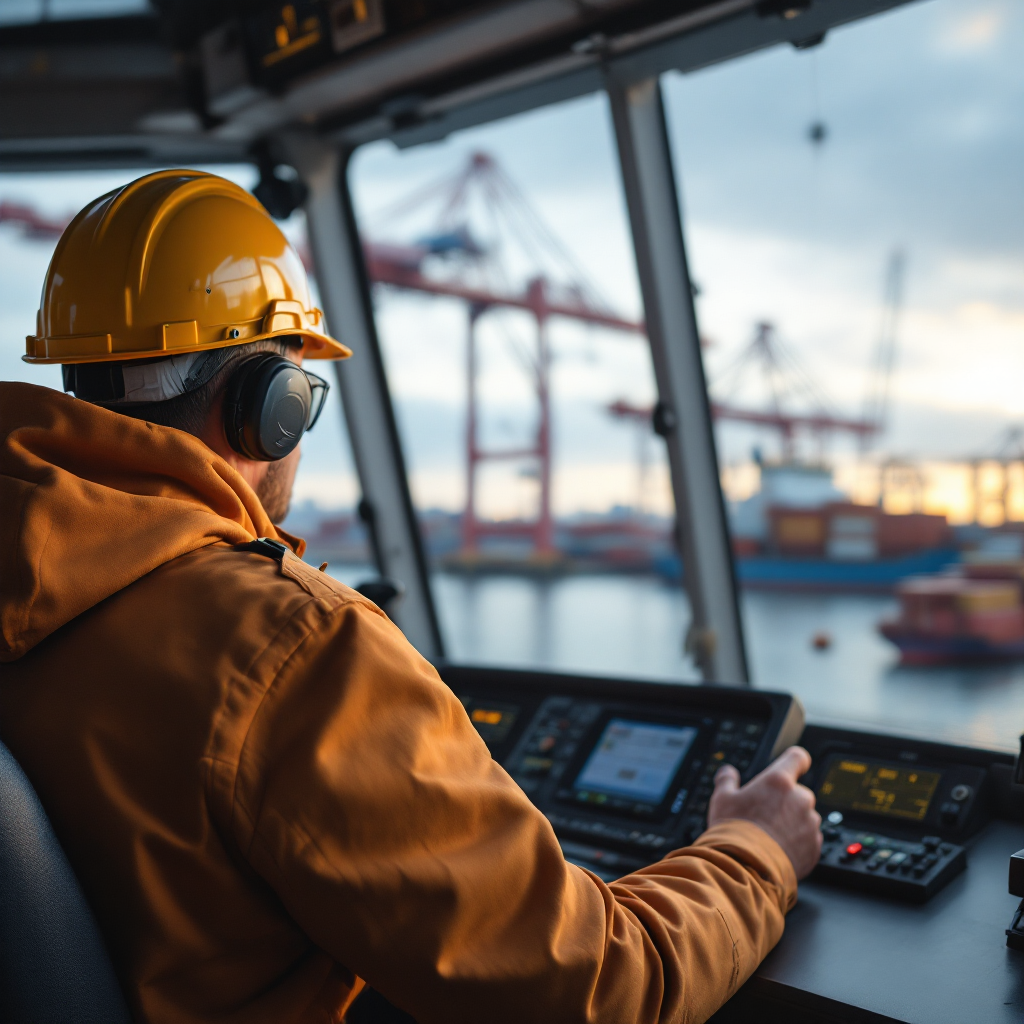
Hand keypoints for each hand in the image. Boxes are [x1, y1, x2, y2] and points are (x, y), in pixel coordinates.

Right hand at [707, 746, 821, 879]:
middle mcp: (800, 799)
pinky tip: (778, 850)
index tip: (793, 766)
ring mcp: (810, 823)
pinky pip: (808, 839)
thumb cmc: (734, 831)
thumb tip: (727, 773)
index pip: (798, 758)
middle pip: (798, 792)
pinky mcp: (814, 847)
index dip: (795, 761)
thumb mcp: (722, 799)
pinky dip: (797, 843)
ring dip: (793, 823)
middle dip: (785, 801)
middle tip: (766, 815)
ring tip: (771, 837)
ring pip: (804, 817)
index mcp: (779, 781)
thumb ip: (727, 781)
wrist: (747, 869)